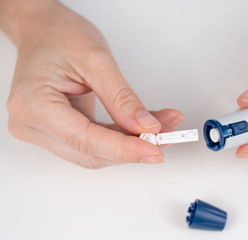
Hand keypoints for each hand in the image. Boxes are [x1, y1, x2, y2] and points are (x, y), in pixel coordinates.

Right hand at [4, 1, 183, 167]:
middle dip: (132, 148)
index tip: (154, 148)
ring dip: (131, 144)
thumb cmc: (59, 35)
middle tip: (165, 138)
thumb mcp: (96, 61)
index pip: (86, 140)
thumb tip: (145, 126)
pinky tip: (145, 129)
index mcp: (33, 104)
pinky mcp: (59, 130)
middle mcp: (32, 123)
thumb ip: (122, 99)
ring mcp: (43, 130)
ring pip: (95, 152)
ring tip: (162, 129)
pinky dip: (122, 137)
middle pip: (91, 152)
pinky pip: (94, 142)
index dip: (124, 149)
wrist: (44, 30)